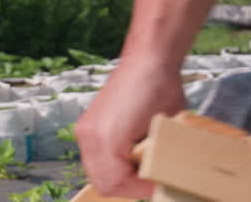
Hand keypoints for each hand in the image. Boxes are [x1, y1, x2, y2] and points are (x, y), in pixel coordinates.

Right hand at [74, 57, 184, 198]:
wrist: (147, 63)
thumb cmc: (160, 90)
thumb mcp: (165, 132)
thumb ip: (155, 161)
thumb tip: (160, 182)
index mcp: (106, 138)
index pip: (117, 183)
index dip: (140, 190)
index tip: (159, 186)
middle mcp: (89, 136)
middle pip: (102, 182)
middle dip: (127, 188)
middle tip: (150, 183)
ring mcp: (85, 130)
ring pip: (96, 172)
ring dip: (118, 178)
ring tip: (141, 171)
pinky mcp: (87, 126)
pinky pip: (94, 159)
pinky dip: (110, 166)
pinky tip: (130, 158)